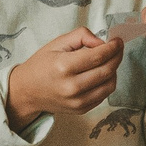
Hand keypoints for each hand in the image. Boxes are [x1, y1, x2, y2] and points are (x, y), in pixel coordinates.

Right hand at [5, 27, 124, 128]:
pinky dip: (107, 83)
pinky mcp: (81, 110)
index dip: (113, 47)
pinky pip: (103, 96)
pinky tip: (101, 74)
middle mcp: (72, 87)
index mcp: (64, 67)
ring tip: (109, 61)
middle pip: (107, 70)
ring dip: (114, 71)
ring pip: (109, 85)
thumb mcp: (57, 43)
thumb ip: (81, 36)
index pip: (98, 56)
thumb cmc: (42, 64)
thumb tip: (101, 42)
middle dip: (117, 57)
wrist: (27, 91)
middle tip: (117, 48)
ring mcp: (77, 101)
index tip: (118, 41)